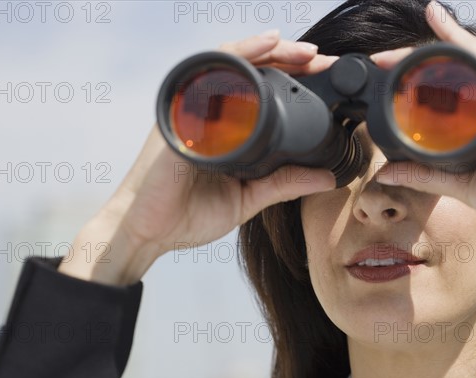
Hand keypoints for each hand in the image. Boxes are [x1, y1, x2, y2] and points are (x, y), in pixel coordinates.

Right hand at [59, 30, 337, 284]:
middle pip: (249, 69)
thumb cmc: (187, 214)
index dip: (292, 79)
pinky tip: (264, 48)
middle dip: (287, 57)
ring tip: (298, 49)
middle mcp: (207, 112)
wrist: (148, 232)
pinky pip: (208, 74)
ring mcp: (191, 109)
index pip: (260, 91)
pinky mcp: (180, 114)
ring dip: (267, 49)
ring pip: (230, 62)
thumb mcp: (248, 197)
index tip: (324, 77)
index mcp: (226, 129)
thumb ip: (283, 184)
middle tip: (319, 58)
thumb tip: (327, 177)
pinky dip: (238, 56)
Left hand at [373, 1, 475, 270]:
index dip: (423, 75)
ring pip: (464, 57)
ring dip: (427, 49)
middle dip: (416, 60)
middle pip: (456, 66)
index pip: (455, 85)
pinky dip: (457, 40)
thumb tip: (387, 172)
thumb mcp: (461, 183)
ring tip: (392, 53)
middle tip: (383, 61)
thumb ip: (425, 175)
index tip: (390, 71)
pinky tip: (437, 23)